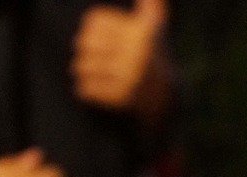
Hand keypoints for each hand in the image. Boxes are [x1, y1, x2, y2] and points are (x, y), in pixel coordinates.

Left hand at [72, 0, 170, 118]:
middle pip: (85, 42)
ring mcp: (129, 75)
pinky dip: (86, 88)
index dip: (90, 28)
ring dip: (83, 70)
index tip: (96, 36)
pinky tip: (96, 85)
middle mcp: (137, 52)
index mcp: (141, 31)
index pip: (94, 20)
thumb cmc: (152, 53)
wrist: (164, 93)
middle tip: (90, 55)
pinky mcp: (121, 97)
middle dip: (84, 50)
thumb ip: (151, 5)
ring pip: (82, 66)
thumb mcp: (155, 25)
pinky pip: (85, 89)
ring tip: (92, 70)